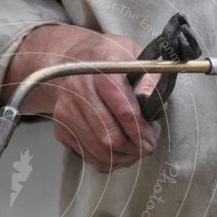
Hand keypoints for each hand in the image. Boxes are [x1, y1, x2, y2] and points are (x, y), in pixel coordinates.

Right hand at [1, 25, 160, 172]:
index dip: (140, 131)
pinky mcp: (61, 127)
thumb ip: (150, 80)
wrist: (71, 61)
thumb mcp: (135, 56)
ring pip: (99, 150)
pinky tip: (119, 152)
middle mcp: (79, 90)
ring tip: (135, 150)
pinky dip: (108, 161)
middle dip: (134, 148)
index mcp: (101, 70)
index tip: (152, 139)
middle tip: (147, 147)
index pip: (123, 110)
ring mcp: (66, 110)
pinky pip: (88, 155)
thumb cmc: (108, 59)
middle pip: (109, 136)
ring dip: (123, 157)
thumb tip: (155, 109)